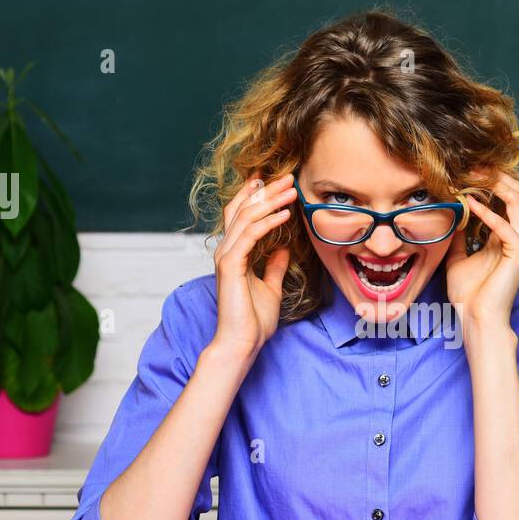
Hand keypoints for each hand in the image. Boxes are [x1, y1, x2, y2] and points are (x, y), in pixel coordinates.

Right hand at [210, 172, 294, 360]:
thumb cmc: (253, 320)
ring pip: (246, 217)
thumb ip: (274, 266)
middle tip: (287, 177)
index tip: (272, 181)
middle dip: (266, 191)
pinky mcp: (231, 266)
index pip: (241, 216)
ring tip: (292, 190)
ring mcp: (226, 257)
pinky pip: (250, 235)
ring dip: (271, 201)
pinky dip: (268, 222)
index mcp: (234, 254)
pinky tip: (285, 214)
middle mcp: (227, 251)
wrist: (242, 343)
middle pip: (243, 209)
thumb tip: (282, 249)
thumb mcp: (271, 287)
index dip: (255, 196)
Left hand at [444, 172, 518, 336]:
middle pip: (514, 191)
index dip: (485, 181)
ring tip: (472, 175)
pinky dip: (487, 212)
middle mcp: (516, 235)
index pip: (501, 197)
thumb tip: (452, 215)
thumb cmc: (469, 295)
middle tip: (470, 164)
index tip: (463, 170)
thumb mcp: (457, 257)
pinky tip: (469, 203)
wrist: (476, 318)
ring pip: (516, 200)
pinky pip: (505, 225)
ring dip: (494, 184)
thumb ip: (459, 236)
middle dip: (493, 175)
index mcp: (503, 236)